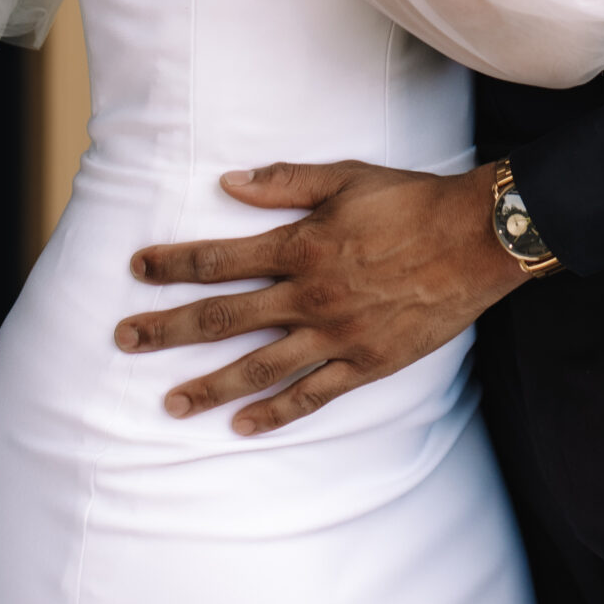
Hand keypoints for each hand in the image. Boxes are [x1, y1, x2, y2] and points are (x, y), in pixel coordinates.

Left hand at [114, 160, 529, 433]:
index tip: (137, 268)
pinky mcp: (366, 363)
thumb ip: (285, 182)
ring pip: (259, 367)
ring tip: (169, 403)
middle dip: (169, 329)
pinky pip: (313, 395)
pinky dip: (276, 413)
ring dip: (209, 386)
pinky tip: (242, 427)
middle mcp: (310, 295)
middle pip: (224, 318)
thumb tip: (228, 182)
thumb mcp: (346, 176)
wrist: (478, 238)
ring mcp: (337, 335)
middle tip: (125, 340)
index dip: (174, 264)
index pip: (220, 258)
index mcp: (301, 245)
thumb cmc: (413, 200)